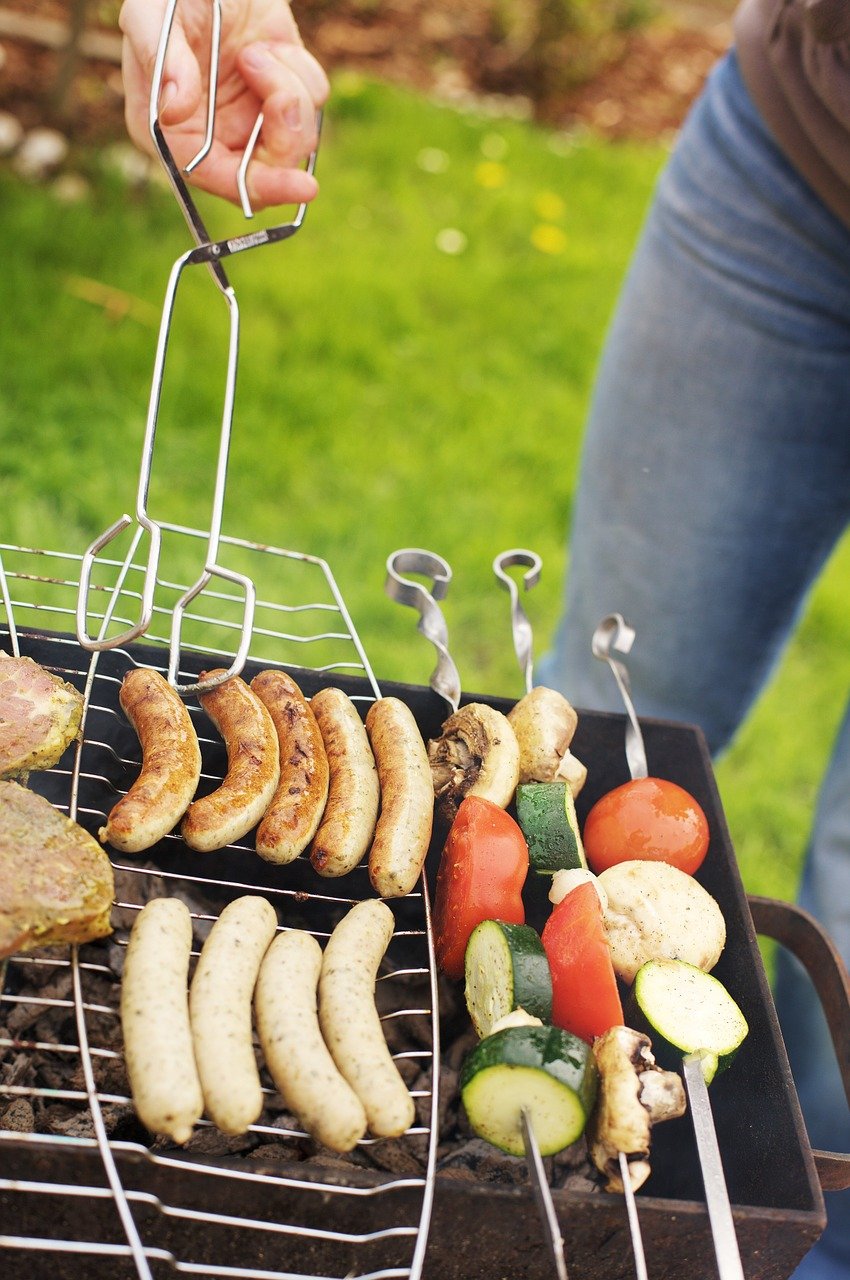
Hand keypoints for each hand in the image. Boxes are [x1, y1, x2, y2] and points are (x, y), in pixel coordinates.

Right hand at [119, 0, 328, 208]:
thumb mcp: (152, 14)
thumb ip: (161, 58)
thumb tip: (175, 111)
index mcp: (173, 132)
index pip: (217, 179)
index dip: (257, 188)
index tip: (298, 185)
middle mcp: (213, 137)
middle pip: (267, 173)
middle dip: (283, 138)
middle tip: (284, 99)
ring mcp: (251, 119)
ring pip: (297, 138)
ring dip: (285, 89)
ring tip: (253, 52)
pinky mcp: (282, 95)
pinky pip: (312, 102)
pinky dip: (299, 70)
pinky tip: (270, 46)